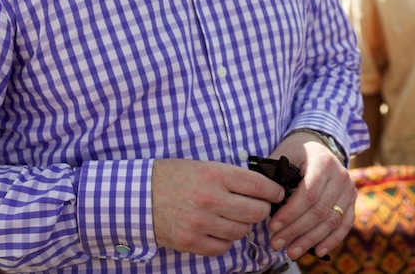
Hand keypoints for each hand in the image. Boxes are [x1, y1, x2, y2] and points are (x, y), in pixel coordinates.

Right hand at [151, 158, 284, 256]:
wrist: (138, 195)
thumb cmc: (173, 177)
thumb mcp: (204, 166)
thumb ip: (231, 176)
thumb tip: (262, 187)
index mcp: (215, 175)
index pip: (259, 186)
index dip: (274, 192)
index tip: (276, 194)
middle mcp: (210, 198)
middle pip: (256, 212)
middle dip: (260, 210)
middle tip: (255, 207)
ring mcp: (200, 222)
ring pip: (241, 231)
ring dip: (241, 226)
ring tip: (233, 218)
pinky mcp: (191, 241)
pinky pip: (223, 248)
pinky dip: (225, 241)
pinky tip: (218, 230)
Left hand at [267, 131, 355, 259]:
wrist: (318, 145)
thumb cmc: (296, 152)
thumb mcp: (283, 154)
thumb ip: (274, 175)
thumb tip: (261, 201)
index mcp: (322, 161)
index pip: (309, 193)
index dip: (291, 213)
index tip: (272, 227)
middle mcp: (340, 175)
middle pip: (319, 210)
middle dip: (296, 230)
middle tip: (276, 243)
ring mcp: (348, 188)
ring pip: (331, 220)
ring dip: (310, 240)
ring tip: (291, 251)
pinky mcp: (351, 199)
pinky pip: (345, 223)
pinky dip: (332, 239)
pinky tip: (318, 251)